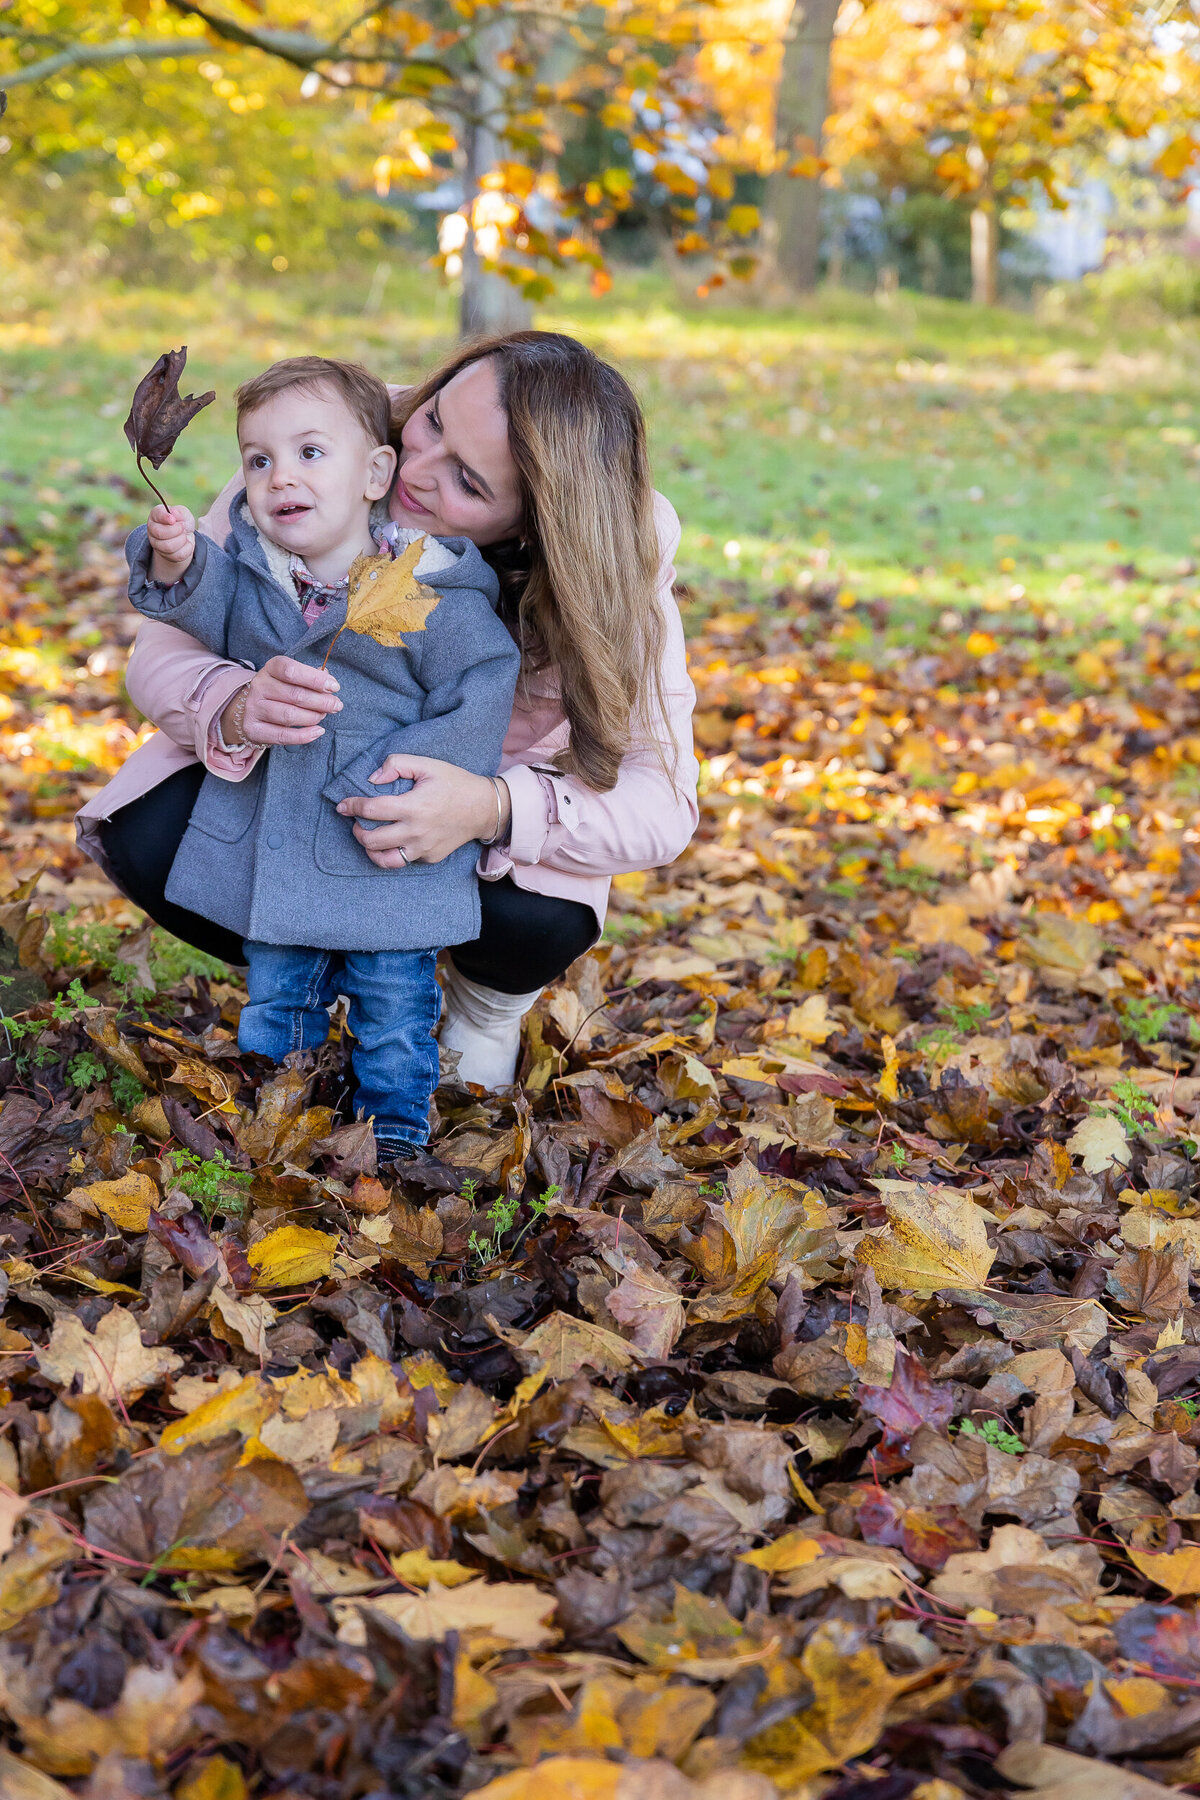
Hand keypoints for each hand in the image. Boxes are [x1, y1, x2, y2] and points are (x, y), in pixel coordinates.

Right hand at [147, 504, 195, 581]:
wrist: (186, 536)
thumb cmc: (182, 521)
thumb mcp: (183, 513)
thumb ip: (179, 512)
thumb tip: (174, 513)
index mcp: (156, 515)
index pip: (156, 515)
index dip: (165, 517)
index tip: (173, 519)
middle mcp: (152, 530)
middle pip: (160, 533)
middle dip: (176, 530)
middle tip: (183, 527)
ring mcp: (157, 544)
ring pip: (168, 546)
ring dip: (182, 540)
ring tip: (184, 535)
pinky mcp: (166, 555)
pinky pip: (177, 555)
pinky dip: (187, 548)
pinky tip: (186, 543)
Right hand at [222, 656, 342, 747]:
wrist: (252, 708)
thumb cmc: (281, 690)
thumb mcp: (294, 678)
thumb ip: (312, 678)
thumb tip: (330, 683)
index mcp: (271, 668)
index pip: (291, 670)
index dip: (315, 679)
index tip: (334, 687)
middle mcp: (259, 685)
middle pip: (295, 695)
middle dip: (322, 702)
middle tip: (336, 705)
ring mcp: (253, 707)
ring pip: (289, 715)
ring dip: (313, 717)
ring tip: (322, 716)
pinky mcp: (253, 729)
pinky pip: (282, 736)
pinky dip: (304, 736)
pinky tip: (318, 731)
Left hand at [335, 756, 509, 866]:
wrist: (483, 808)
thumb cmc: (454, 783)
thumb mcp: (427, 765)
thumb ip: (397, 764)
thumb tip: (373, 779)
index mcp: (413, 806)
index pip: (371, 810)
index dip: (351, 807)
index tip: (342, 805)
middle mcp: (416, 831)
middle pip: (372, 840)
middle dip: (356, 831)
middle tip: (356, 822)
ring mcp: (423, 848)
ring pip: (384, 859)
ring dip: (370, 849)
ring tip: (368, 838)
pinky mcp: (430, 857)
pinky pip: (403, 860)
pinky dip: (392, 852)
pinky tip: (393, 840)